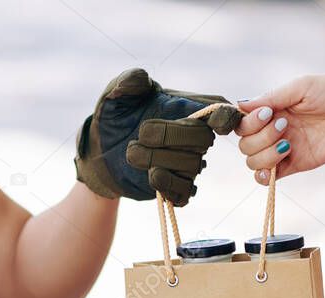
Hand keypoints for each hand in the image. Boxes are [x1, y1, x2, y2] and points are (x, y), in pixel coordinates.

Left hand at [76, 68, 242, 205]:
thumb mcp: (116, 95)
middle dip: (172, 135)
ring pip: (191, 165)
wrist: (98, 151)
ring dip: (158, 157)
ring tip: (131, 151)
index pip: (221, 112)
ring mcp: (186, 165)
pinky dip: (168, 183)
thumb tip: (140, 78)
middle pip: (204, 139)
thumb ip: (127, 82)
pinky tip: (151, 174)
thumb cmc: (114, 118)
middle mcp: (193, 138)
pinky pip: (184, 192)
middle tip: (141, 133)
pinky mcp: (175, 188)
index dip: (225, 117)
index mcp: (188, 109)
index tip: (217, 124)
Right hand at [236, 75, 324, 184]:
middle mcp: (272, 131)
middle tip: (285, 124)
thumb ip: (271, 97)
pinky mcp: (294, 165)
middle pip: (244, 145)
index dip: (248, 123)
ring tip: (288, 142)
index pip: (242, 124)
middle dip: (260, 136)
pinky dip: (265, 176)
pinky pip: (267, 178)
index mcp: (271, 111)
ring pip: (253, 162)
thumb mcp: (301, 87)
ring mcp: (282, 149)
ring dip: (265, 153)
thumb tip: (240, 106)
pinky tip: (277, 163)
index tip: (268, 114)